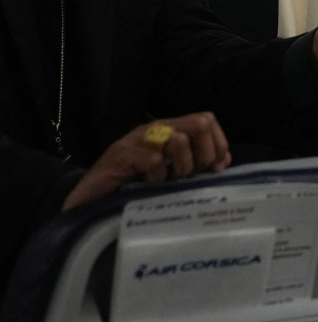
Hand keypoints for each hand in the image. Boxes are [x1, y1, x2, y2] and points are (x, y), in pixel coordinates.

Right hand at [63, 112, 231, 209]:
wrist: (88, 201)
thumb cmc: (132, 188)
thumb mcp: (171, 175)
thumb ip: (196, 165)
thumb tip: (223, 161)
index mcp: (169, 130)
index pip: (206, 120)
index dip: (217, 146)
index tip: (211, 170)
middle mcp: (155, 129)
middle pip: (200, 124)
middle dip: (203, 155)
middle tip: (188, 176)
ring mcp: (136, 139)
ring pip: (179, 139)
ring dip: (182, 167)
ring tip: (168, 181)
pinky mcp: (120, 155)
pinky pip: (154, 159)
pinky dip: (158, 176)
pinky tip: (148, 185)